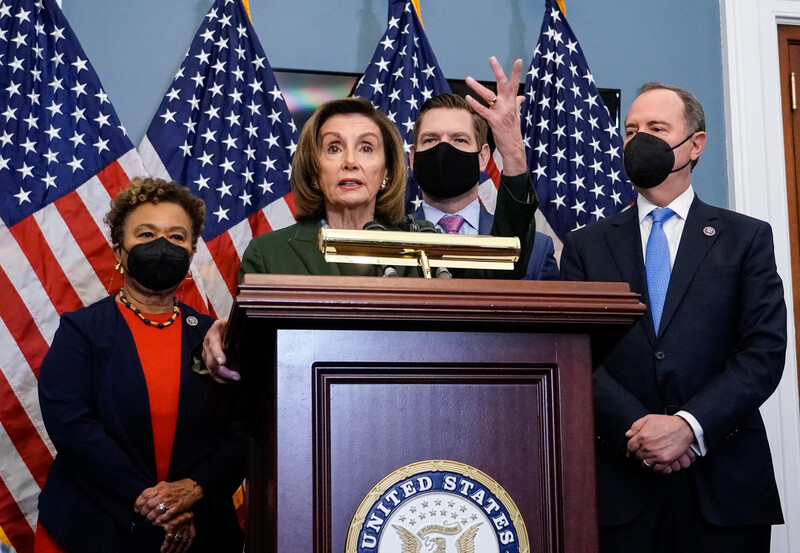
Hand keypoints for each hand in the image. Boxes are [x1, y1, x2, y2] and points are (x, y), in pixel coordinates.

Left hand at [135, 479, 203, 524]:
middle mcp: (164, 494)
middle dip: (143, 513)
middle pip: (148, 505)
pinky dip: (159, 521)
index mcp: (160, 487)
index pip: (144, 495)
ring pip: (155, 512)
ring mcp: (170, 501)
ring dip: (150, 518)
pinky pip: (165, 516)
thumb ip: (155, 491)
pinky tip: (157, 523)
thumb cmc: (178, 488)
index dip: (138, 504)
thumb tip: (144, 500)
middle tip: (143, 516)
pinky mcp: (176, 508)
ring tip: (149, 520)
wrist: (193, 488)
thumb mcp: (165, 485)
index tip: (136, 509)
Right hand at [160, 512, 195, 552]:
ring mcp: (179, 522)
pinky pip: (170, 539)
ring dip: (171, 549)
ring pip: (177, 540)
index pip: (192, 536)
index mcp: (190, 518)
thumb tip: (181, 540)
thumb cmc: (169, 508)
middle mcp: (186, 520)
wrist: (162, 500)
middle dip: (178, 550)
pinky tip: (163, 548)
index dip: (188, 546)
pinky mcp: (171, 524)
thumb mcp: (179, 515)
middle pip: (184, 540)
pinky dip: (166, 546)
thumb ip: (182, 525)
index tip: (183, 552)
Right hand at [201, 317, 239, 382]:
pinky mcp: (207, 361)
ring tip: (234, 379)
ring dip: (222, 376)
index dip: (218, 354)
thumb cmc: (224, 326)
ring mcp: (206, 354)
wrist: (216, 329)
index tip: (223, 362)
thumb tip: (242, 325)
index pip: (214, 345)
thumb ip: (231, 323)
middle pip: (211, 361)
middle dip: (224, 371)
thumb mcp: (227, 321)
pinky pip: (211, 372)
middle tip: (236, 376)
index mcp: (212, 335)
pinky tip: (228, 381)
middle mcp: (207, 346)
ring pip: (211, 369)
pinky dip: (219, 378)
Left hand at [464, 57, 526, 175]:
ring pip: (489, 95)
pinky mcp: (494, 120)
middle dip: (497, 71)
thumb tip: (522, 97)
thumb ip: (517, 104)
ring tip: (468, 78)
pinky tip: (467, 98)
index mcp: (512, 102)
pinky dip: (474, 104)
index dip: (516, 72)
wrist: (513, 146)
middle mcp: (508, 105)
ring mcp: (501, 112)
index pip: (514, 84)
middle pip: (503, 84)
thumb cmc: (512, 130)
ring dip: (477, 87)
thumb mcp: (516, 115)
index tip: (517, 60)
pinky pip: (482, 110)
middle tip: (492, 58)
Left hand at [625, 414, 695, 471]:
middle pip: (637, 456)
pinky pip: (656, 469)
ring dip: (646, 460)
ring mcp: (656, 455)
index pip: (630, 447)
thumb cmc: (667, 422)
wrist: (684, 427)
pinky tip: (656, 462)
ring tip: (649, 457)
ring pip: (645, 463)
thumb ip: (636, 426)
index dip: (631, 448)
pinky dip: (655, 466)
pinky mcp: (666, 460)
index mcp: (642, 436)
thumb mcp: (648, 419)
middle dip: (638, 454)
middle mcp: (648, 447)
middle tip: (642, 451)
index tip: (633, 449)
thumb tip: (628, 434)